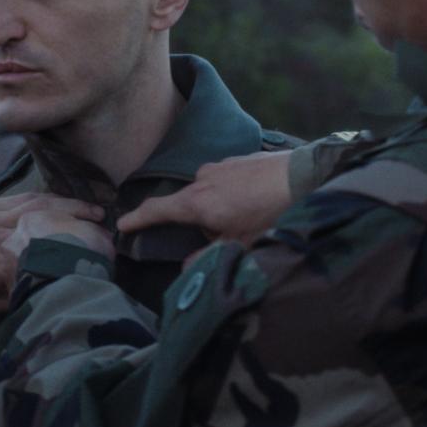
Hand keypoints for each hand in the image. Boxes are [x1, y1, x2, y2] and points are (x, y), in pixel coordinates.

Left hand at [0, 193, 102, 315]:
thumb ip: (5, 301)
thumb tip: (36, 295)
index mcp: (3, 264)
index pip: (49, 262)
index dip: (76, 263)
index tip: (97, 267)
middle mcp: (10, 235)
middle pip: (57, 229)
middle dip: (86, 232)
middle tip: (110, 239)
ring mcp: (5, 215)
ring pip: (48, 207)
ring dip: (77, 209)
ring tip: (99, 214)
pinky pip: (32, 197)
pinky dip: (55, 197)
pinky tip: (69, 200)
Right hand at [116, 150, 293, 245]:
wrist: (305, 177)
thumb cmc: (270, 214)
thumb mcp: (240, 244)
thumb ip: (209, 257)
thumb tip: (187, 268)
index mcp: (197, 202)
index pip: (157, 210)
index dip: (137, 219)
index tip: (121, 223)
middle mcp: (202, 179)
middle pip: (186, 204)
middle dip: (196, 221)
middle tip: (221, 235)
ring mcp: (220, 165)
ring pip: (208, 191)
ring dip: (217, 206)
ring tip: (247, 218)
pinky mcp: (239, 158)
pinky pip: (225, 180)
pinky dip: (232, 193)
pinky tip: (255, 201)